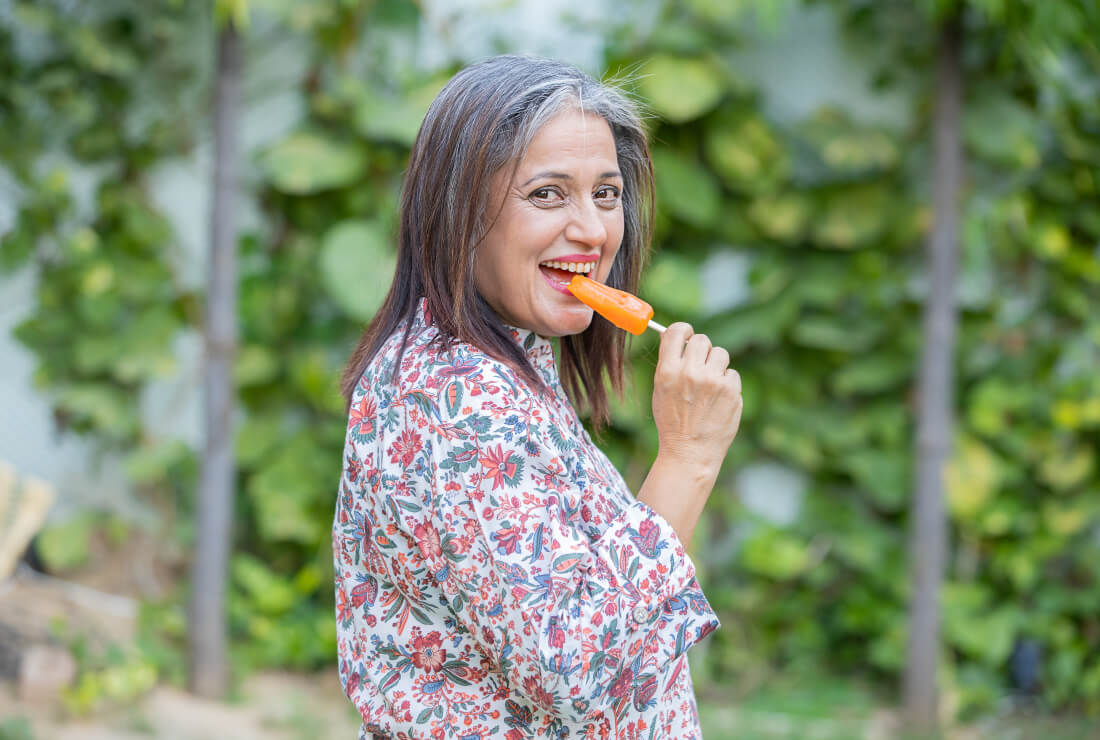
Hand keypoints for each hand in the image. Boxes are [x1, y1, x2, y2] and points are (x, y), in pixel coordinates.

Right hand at [651, 322, 742, 472]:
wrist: (689, 452)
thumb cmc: (672, 422)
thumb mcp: (660, 391)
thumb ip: (668, 363)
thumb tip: (674, 337)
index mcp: (668, 371)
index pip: (677, 331)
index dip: (684, 331)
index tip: (687, 336)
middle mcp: (690, 372)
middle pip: (702, 340)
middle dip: (702, 351)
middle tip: (700, 367)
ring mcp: (712, 381)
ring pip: (720, 354)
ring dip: (716, 365)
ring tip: (710, 386)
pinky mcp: (731, 390)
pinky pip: (732, 373)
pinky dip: (727, 384)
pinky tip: (718, 400)